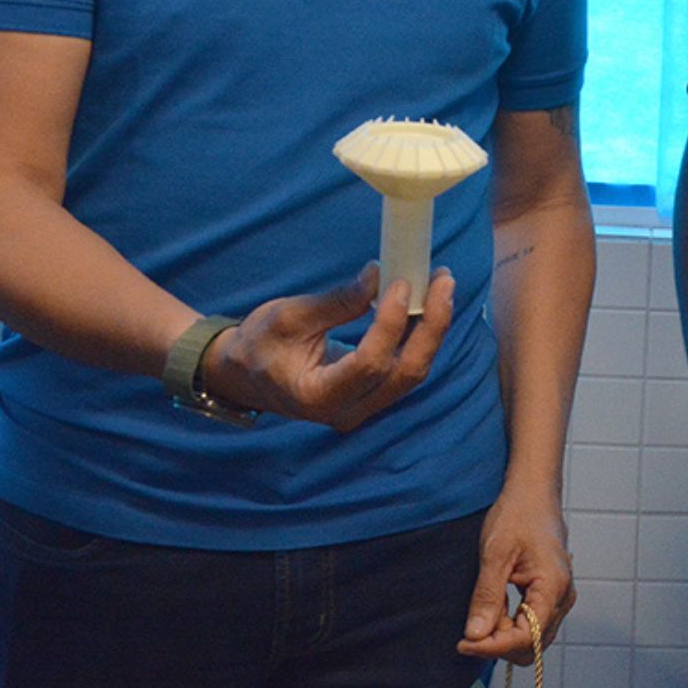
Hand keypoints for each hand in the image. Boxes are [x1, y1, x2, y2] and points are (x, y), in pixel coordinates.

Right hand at [202, 263, 454, 430]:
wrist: (244, 374)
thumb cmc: (259, 344)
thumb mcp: (288, 317)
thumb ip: (337, 302)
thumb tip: (379, 276)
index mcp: (317, 396)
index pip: (370, 364)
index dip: (392, 323)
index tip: (400, 283)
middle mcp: (346, 411)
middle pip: (405, 373)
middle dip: (432, 326)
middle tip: (443, 280)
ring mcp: (362, 407)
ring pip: (411, 372)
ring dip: (432, 328)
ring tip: (442, 285)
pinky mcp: (371, 395)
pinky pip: (404, 368)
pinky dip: (420, 336)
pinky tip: (429, 304)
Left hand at [459, 489, 575, 663]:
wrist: (533, 494)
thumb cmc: (518, 515)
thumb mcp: (495, 554)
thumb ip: (487, 597)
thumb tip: (475, 635)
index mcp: (554, 587)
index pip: (527, 638)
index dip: (493, 647)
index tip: (463, 643)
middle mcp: (562, 598)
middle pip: (532, 645)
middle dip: (498, 644)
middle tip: (468, 630)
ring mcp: (559, 598)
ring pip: (531, 639)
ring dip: (503, 637)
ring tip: (481, 614)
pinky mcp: (550, 596)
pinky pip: (531, 625)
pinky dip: (509, 626)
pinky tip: (493, 611)